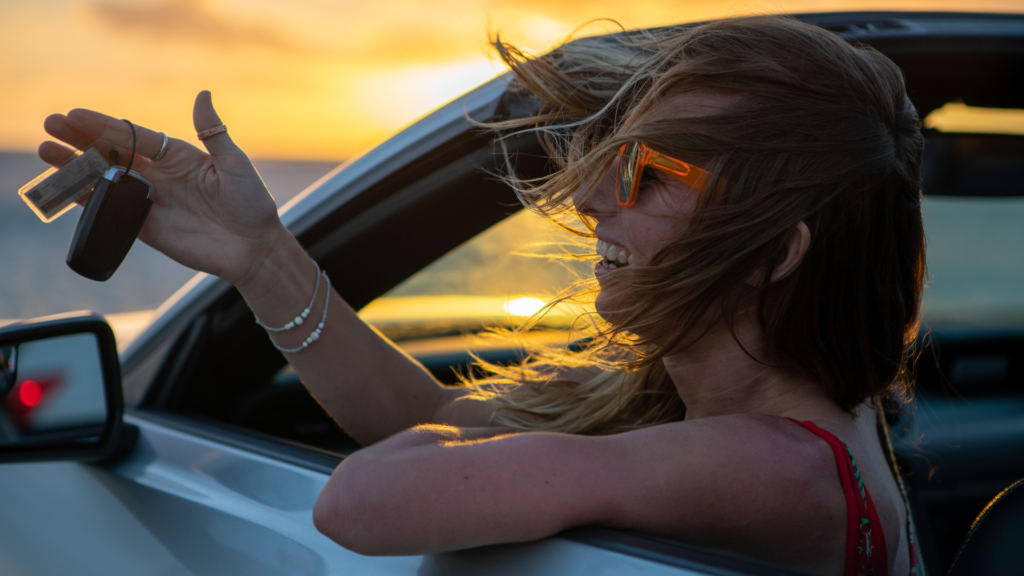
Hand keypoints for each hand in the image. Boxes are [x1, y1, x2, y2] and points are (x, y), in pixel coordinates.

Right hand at [38, 91, 283, 286]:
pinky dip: (87, 200)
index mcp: (177, 156)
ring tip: (47, 153)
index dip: (104, 125)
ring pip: (105, 178)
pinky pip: (110, 209)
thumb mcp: (235, 165)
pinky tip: (66, 189)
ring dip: (76, 166)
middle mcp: (159, 174)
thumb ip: (214, 133)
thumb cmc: (252, 203)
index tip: (75, 114)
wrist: (254, 249)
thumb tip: (202, 94)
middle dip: (80, 139)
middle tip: (50, 126)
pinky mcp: (145, 226)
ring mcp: (149, 199)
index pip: (133, 136)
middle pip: (112, 152)